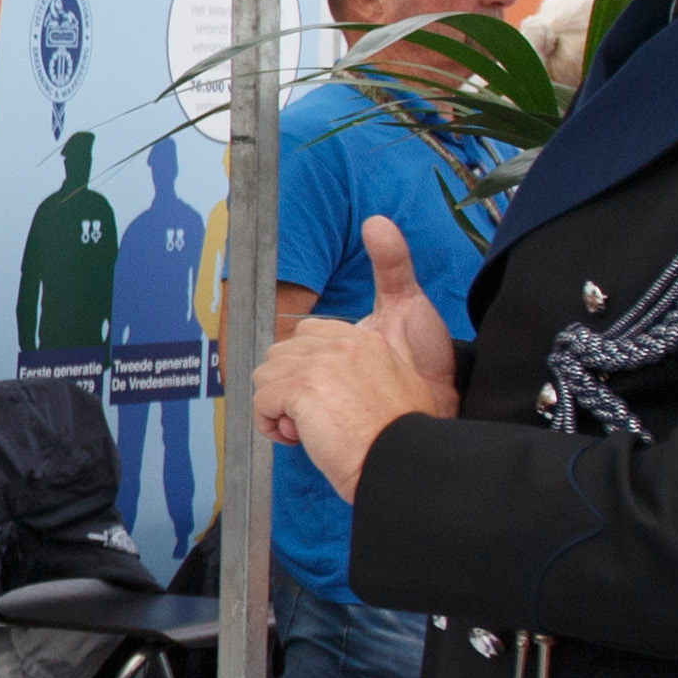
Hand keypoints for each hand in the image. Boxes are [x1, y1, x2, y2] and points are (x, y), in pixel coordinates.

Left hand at [251, 219, 463, 498]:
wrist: (413, 457)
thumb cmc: (415, 413)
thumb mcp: (408, 336)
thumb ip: (392, 275)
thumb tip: (378, 220)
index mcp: (360, 335)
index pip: (306, 337)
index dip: (306, 372)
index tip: (326, 399)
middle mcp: (340, 344)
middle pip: (279, 357)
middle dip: (291, 391)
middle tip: (323, 418)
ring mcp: (321, 365)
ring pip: (266, 380)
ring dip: (281, 410)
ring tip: (315, 429)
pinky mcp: (305, 389)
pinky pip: (263, 403)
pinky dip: (273, 427)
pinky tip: (302, 438)